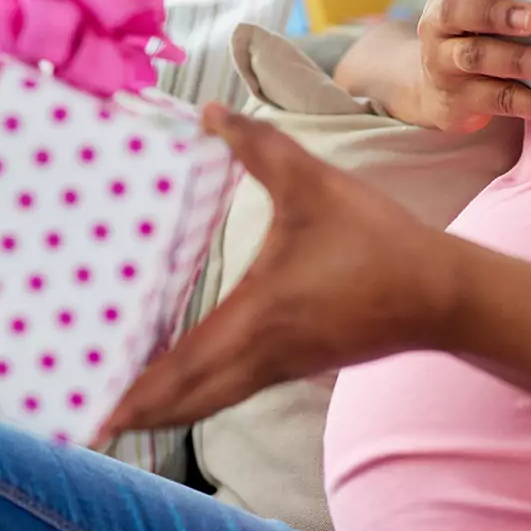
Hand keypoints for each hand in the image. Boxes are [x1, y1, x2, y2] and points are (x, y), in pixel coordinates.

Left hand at [94, 104, 461, 439]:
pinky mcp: (300, 362)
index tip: (91, 418)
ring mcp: (283, 365)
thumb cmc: (378, 242)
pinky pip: (233, 388)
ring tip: (125, 406)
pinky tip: (189, 376)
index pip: (179, 372)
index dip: (133, 398)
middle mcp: (262, 354)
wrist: (441, 293)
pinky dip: (200, 393)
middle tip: (88, 419)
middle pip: (185, 401)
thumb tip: (209, 111)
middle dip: (136, 412)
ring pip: (210, 400)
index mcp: (256, 318)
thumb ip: (259, 146)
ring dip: (167, 406)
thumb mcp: (314, 184)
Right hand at [416, 0, 530, 132]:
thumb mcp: (489, 16)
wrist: (441, 93)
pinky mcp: (459, 101)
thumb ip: (517, 9)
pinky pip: (500, 101)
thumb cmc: (478, 39)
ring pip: (477, 57)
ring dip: (521, 60)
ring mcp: (443, 65)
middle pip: (455, 11)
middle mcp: (436, 26)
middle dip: (494, 12)